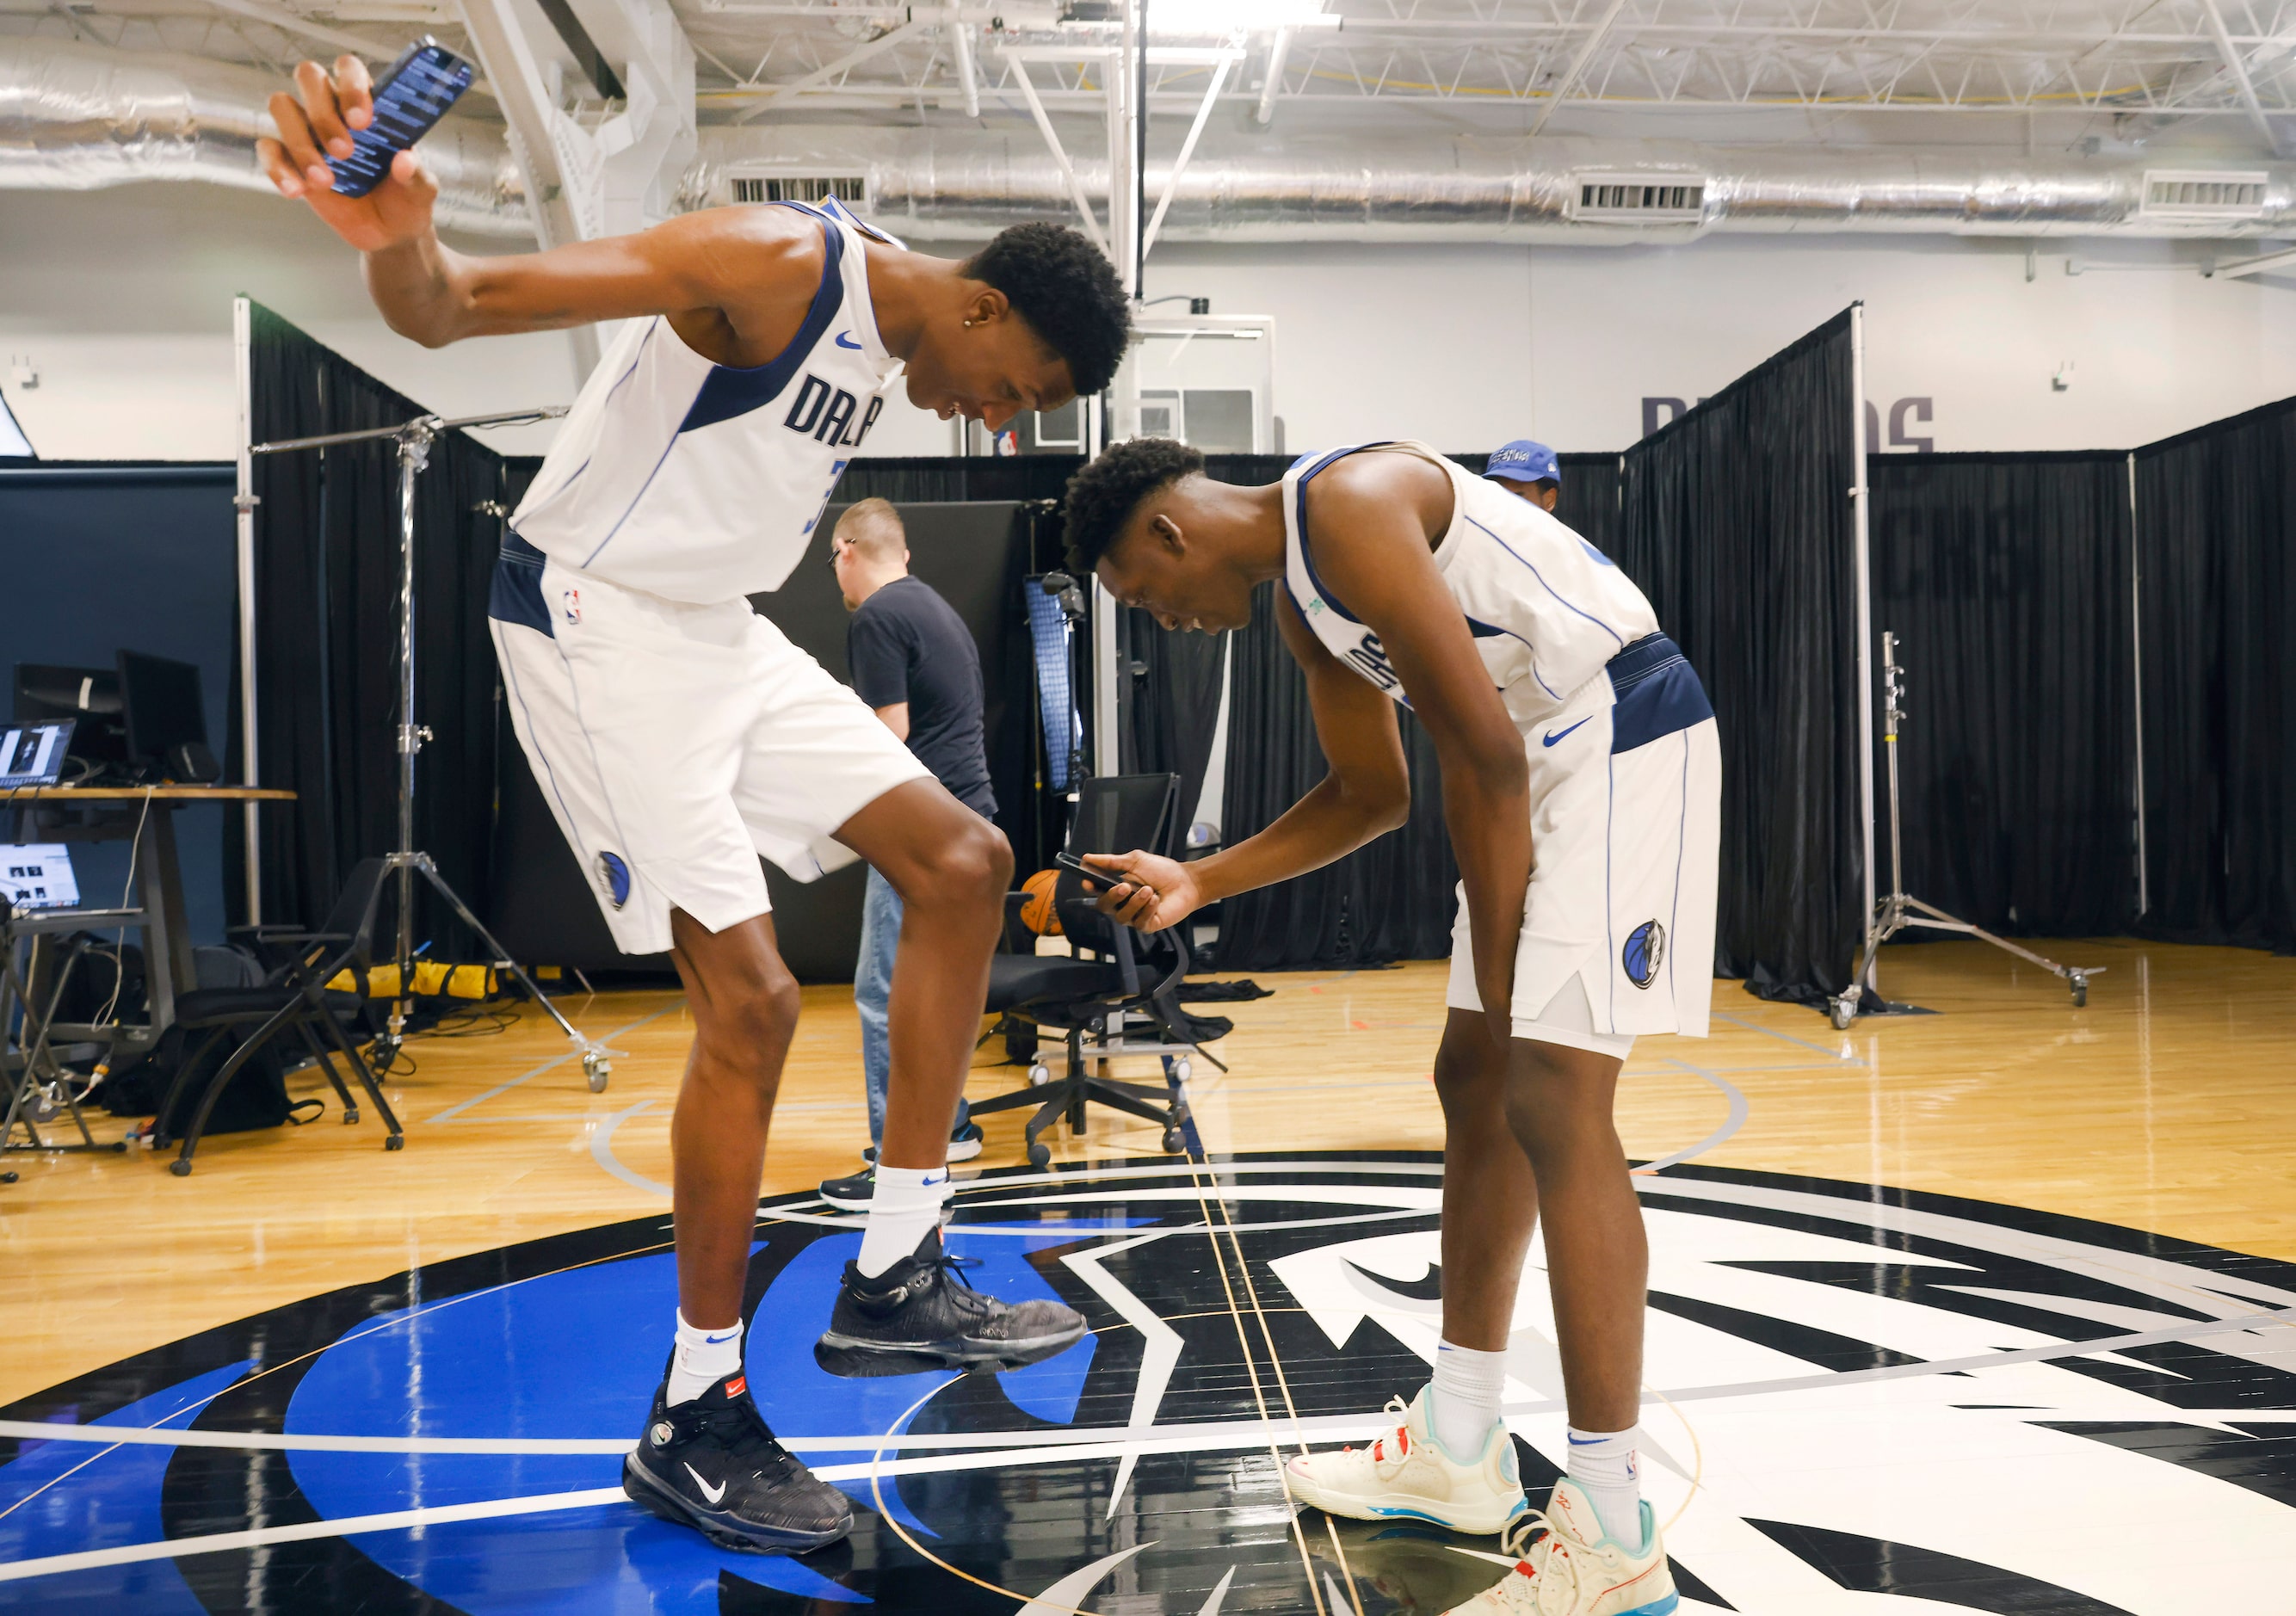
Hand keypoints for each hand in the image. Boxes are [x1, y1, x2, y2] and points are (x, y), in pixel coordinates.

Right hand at [258, 56, 439, 252]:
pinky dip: (277, 168)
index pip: (349, 68)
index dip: (351, 86)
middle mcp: (333, 108)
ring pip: (282, 105)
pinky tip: (297, 191)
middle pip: (309, 76)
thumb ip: (416, 175)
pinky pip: (267, 148)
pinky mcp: (289, 158)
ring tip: (326, 181)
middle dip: (322, 111)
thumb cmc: (406, 199)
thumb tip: (404, 161)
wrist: (389, 234)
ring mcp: (308, 130)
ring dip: (300, 142)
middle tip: (345, 152)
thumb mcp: (420, 190)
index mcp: (367, 104)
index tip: (362, 121)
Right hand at [1079, 851, 1201, 933]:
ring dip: (1135, 902)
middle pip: (1104, 907)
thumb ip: (1111, 861)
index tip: (1088, 881)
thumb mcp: (1135, 860)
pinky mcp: (1147, 925)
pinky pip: (1139, 922)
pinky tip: (1156, 900)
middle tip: (1125, 886)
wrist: (1186, 882)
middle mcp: (1122, 904)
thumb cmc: (1163, 871)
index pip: (1097, 891)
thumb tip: (1087, 858)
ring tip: (1149, 890)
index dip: (1090, 888)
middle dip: (1112, 896)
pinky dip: (1147, 910)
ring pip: (1122, 916)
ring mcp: (1134, 916)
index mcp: (1116, 887)